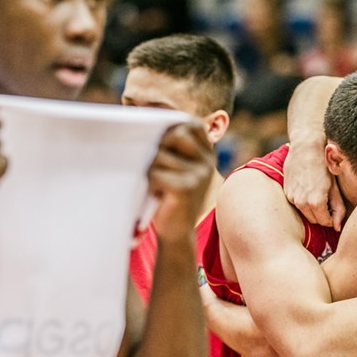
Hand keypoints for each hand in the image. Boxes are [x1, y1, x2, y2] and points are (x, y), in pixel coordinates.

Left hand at [148, 121, 213, 240]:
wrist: (177, 233)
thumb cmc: (171, 196)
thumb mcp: (178, 167)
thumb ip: (173, 147)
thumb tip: (151, 123)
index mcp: (207, 154)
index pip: (192, 124)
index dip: (174, 125)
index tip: (161, 139)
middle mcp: (207, 162)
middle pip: (176, 134)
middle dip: (159, 146)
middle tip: (156, 165)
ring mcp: (198, 174)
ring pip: (160, 155)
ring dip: (151, 170)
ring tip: (156, 185)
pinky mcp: (186, 188)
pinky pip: (156, 173)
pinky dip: (150, 184)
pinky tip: (156, 195)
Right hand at [283, 138, 344, 230]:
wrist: (305, 148)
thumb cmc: (323, 166)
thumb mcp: (334, 187)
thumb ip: (338, 209)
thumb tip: (338, 228)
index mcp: (315, 202)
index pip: (325, 222)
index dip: (332, 218)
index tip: (334, 209)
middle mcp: (301, 203)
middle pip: (315, 220)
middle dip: (322, 215)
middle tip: (328, 202)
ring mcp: (292, 198)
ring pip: (305, 213)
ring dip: (312, 209)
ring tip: (318, 194)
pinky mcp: (286, 193)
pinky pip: (297, 205)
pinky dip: (303, 202)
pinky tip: (308, 188)